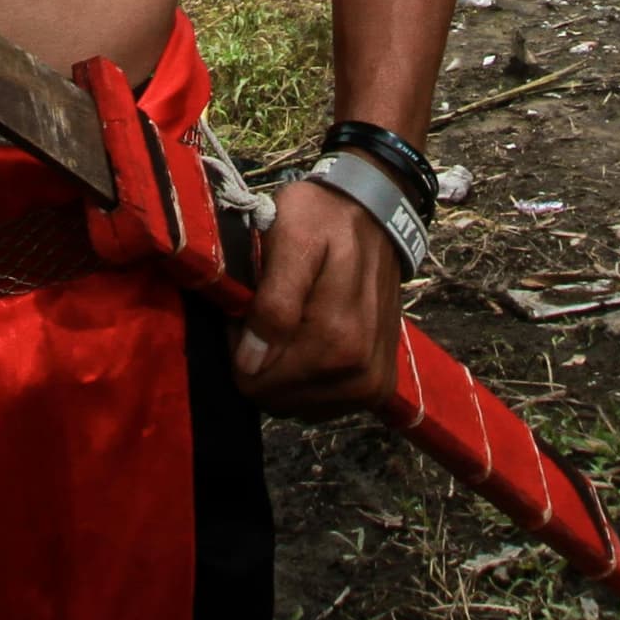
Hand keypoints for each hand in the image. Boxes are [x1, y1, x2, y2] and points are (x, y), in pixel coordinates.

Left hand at [232, 173, 402, 415]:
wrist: (376, 214)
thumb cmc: (324, 219)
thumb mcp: (290, 239)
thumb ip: (273, 303)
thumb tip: (251, 363)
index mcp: (337, 339)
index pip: (255, 380)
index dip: (241, 344)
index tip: (250, 308)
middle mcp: (360, 372)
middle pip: (275, 398)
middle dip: (262, 359)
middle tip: (269, 310)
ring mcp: (372, 385)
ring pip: (296, 405)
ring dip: (285, 369)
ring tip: (293, 320)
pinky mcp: (378, 387)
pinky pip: (322, 405)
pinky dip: (309, 378)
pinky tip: (311, 338)